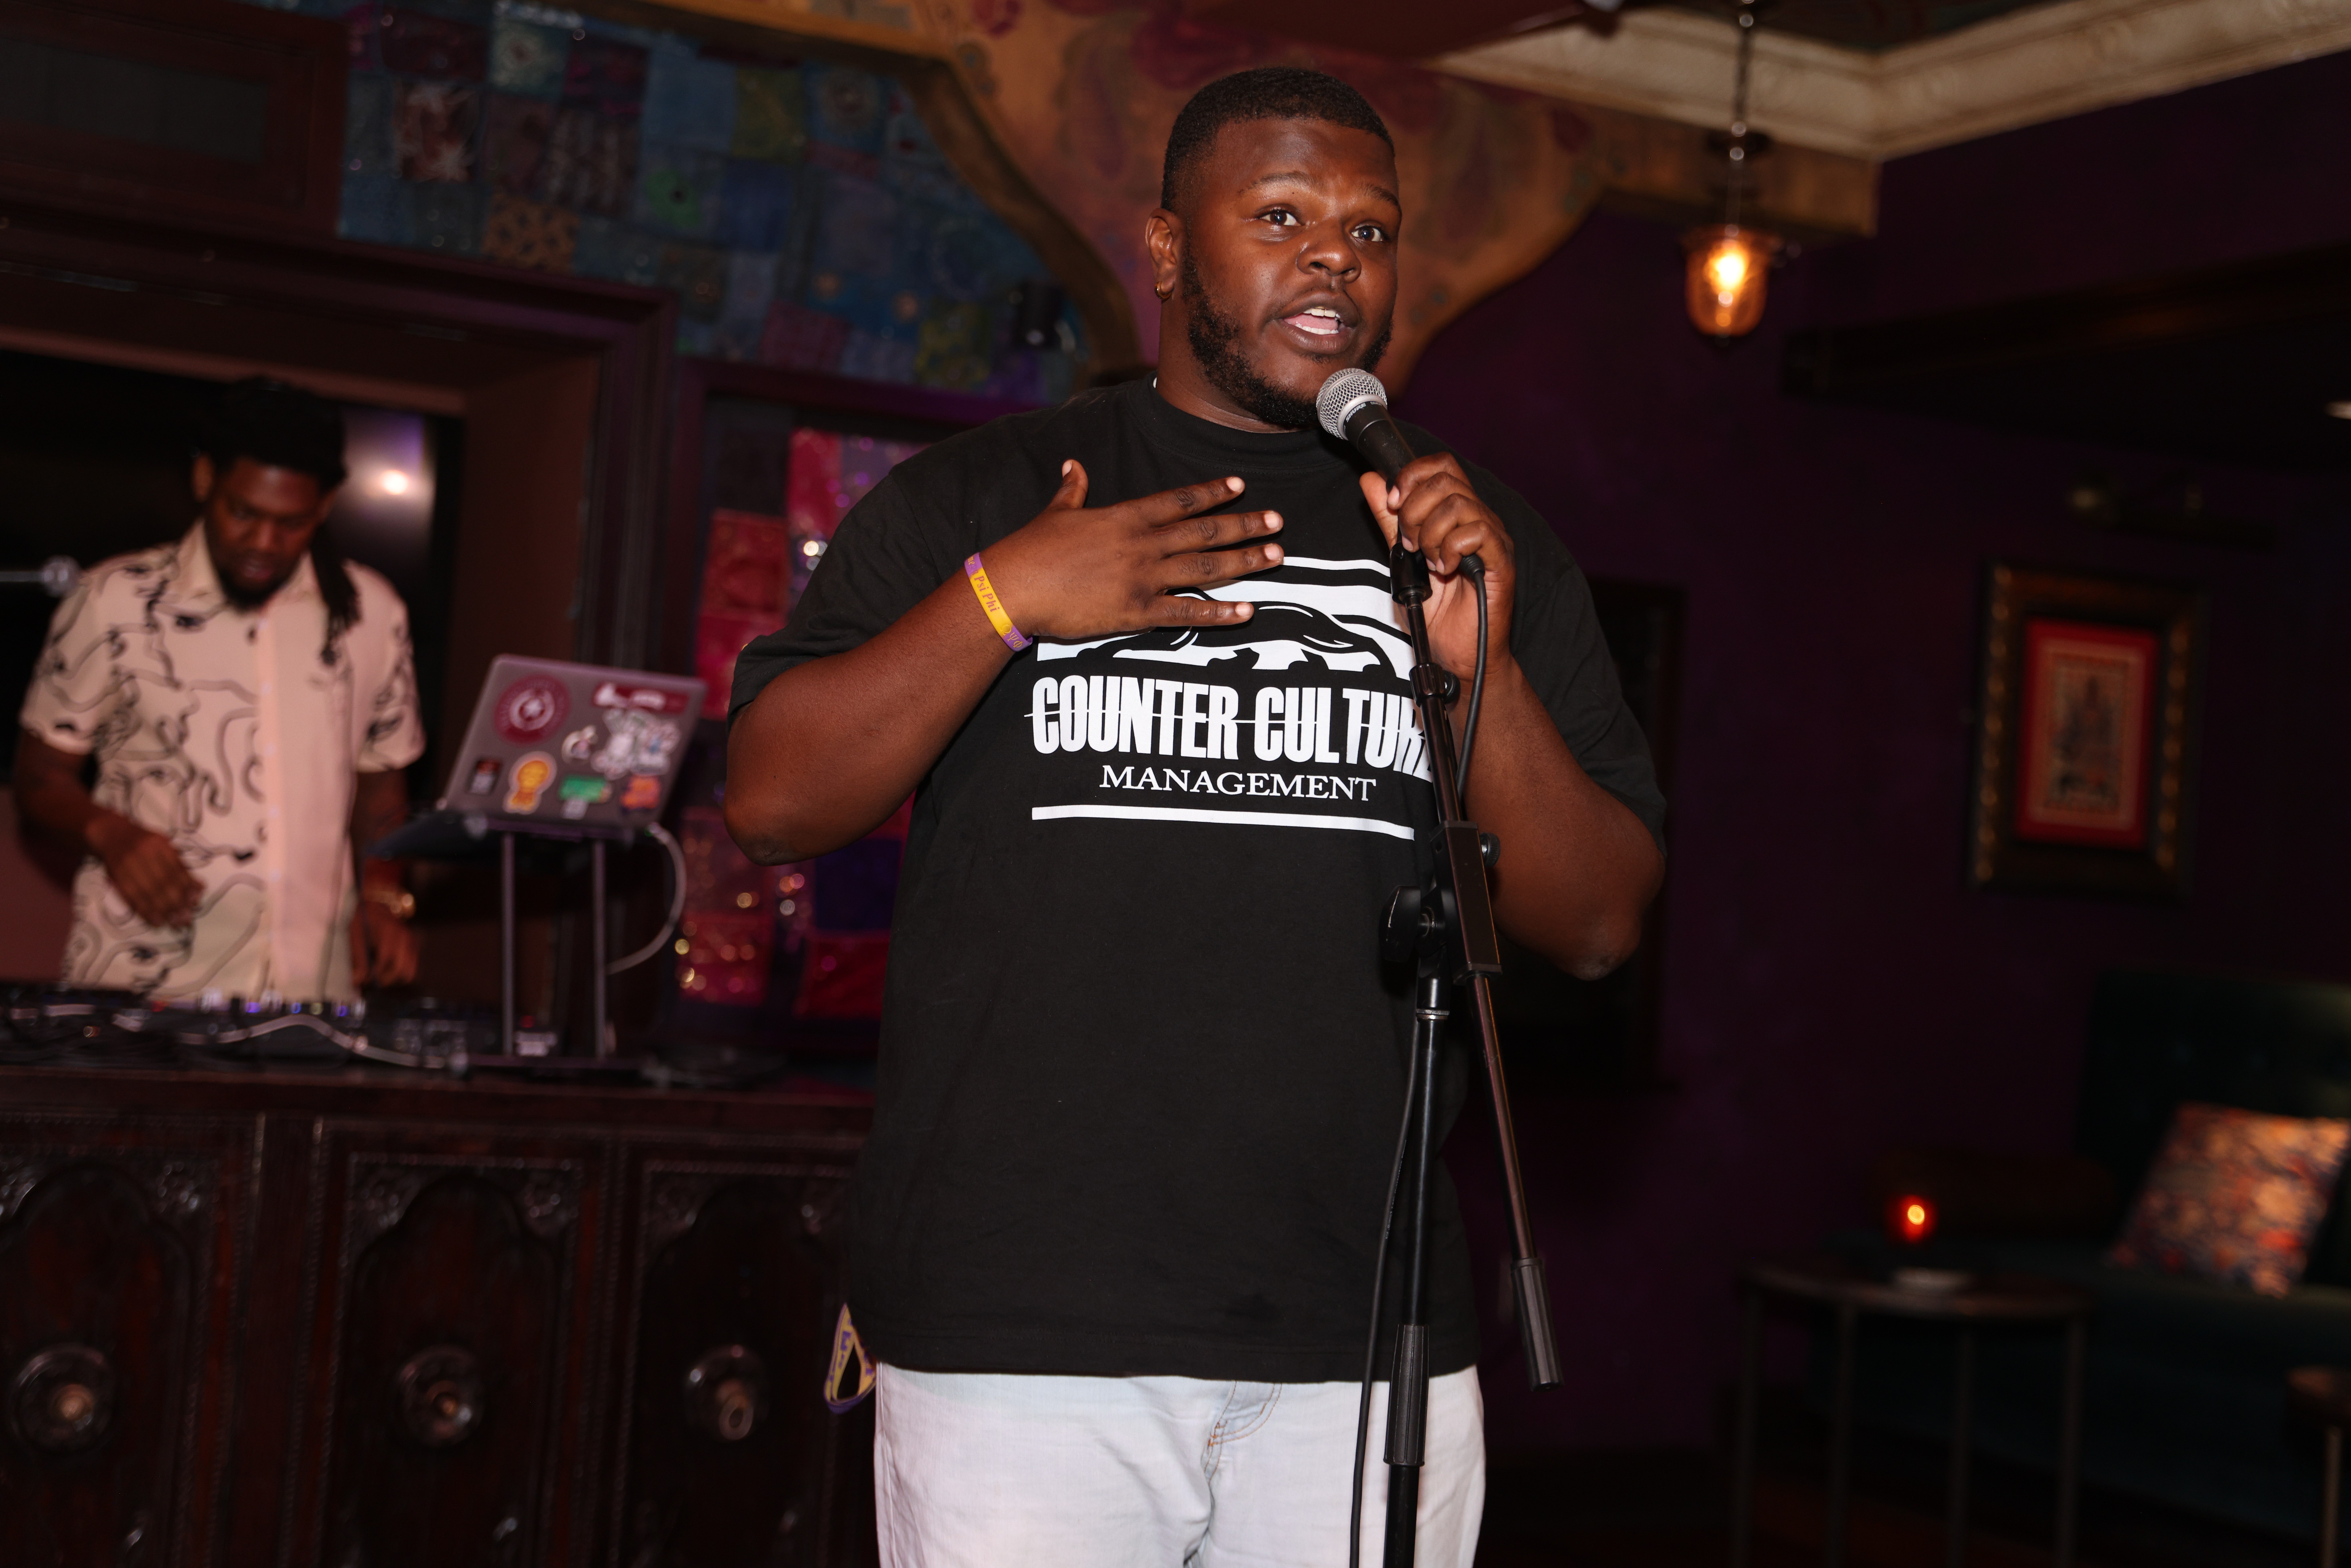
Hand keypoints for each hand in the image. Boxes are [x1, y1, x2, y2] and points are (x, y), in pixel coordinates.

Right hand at [89, 815, 201, 927]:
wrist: (112, 836)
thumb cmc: (145, 843)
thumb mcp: (165, 846)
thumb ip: (180, 865)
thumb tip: (199, 888)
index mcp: (159, 845)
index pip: (175, 870)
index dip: (186, 888)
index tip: (196, 903)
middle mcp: (142, 855)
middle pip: (162, 883)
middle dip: (177, 904)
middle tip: (187, 920)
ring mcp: (127, 867)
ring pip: (148, 893)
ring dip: (164, 912)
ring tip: (176, 924)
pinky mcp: (117, 879)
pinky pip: (132, 898)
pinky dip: (146, 912)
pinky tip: (157, 922)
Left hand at [351, 900, 417, 987]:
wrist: (379, 904)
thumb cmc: (365, 920)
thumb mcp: (355, 934)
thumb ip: (357, 957)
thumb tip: (357, 980)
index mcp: (389, 934)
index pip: (385, 962)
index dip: (373, 975)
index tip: (361, 981)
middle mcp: (405, 939)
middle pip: (402, 971)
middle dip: (385, 980)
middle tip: (371, 982)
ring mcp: (412, 943)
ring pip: (409, 972)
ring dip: (394, 978)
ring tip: (379, 976)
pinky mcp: (414, 947)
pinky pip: (411, 967)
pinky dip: (400, 973)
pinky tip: (386, 969)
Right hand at [981, 462, 1284, 640]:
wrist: (1012, 588)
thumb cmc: (1030, 551)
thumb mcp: (1054, 514)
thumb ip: (1072, 491)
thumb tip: (1072, 466)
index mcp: (1123, 518)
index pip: (1178, 501)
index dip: (1212, 492)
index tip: (1240, 485)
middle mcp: (1141, 545)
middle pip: (1204, 530)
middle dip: (1244, 524)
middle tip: (1278, 521)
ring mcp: (1142, 578)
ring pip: (1205, 566)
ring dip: (1244, 560)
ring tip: (1276, 554)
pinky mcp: (1137, 612)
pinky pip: (1187, 612)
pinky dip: (1220, 613)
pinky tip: (1247, 611)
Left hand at [1359, 456, 1514, 680]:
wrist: (1457, 652)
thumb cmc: (1437, 611)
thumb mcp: (1401, 558)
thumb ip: (1388, 519)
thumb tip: (1373, 481)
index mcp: (1457, 513)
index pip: (1440, 466)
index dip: (1411, 476)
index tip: (1391, 504)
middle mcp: (1478, 518)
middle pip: (1445, 480)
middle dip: (1413, 510)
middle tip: (1409, 543)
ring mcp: (1492, 538)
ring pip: (1459, 504)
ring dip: (1431, 533)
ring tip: (1428, 561)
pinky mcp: (1501, 560)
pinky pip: (1477, 533)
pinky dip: (1451, 549)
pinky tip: (1445, 570)